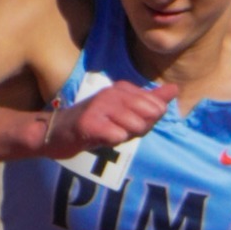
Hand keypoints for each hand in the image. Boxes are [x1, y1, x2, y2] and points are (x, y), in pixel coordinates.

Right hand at [40, 81, 177, 157]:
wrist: (55, 133)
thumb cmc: (93, 124)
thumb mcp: (124, 111)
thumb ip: (150, 100)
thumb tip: (175, 89)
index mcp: (122, 88)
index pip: (156, 106)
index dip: (146, 122)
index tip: (124, 124)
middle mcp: (111, 92)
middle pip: (148, 115)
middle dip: (138, 129)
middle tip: (116, 130)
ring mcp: (99, 106)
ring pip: (135, 125)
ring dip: (124, 136)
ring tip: (106, 134)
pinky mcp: (88, 122)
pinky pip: (117, 135)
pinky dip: (112, 141)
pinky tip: (99, 139)